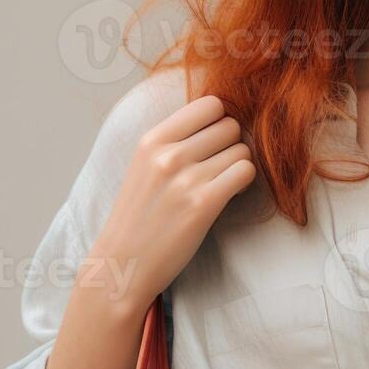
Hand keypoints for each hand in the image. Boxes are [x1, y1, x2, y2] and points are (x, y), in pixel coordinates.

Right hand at [89, 94, 255, 313]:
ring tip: (219, 184)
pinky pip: (245, 172)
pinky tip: (227, 195)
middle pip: (230, 126)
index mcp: (151, 140)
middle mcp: (168, 154)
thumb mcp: (144, 165)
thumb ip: (175, 140)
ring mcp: (186, 179)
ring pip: (242, 150)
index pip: (210, 104)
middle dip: (230, 146)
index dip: (219, 122)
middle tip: (217, 168)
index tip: (212, 142)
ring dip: (237, 166)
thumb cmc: (138, 216)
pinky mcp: (203, 203)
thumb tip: (221, 116)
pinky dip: (243, 183)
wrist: (123, 263)